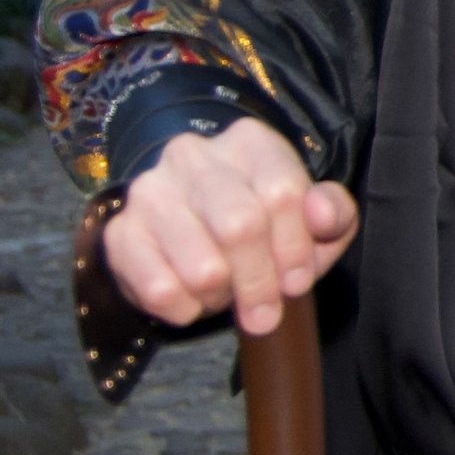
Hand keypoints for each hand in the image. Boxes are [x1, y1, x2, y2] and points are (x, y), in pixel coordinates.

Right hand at [93, 118, 359, 336]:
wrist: (196, 234)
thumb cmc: (268, 228)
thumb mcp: (315, 219)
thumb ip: (333, 213)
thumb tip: (321, 214)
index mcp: (249, 142)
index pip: (281, 192)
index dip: (294, 248)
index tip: (296, 283)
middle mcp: (194, 155)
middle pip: (239, 226)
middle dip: (259, 282)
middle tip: (264, 313)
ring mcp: (150, 191)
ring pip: (200, 265)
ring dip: (222, 297)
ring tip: (225, 294)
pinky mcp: (121, 232)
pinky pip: (159, 289)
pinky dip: (185, 310)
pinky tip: (192, 300)